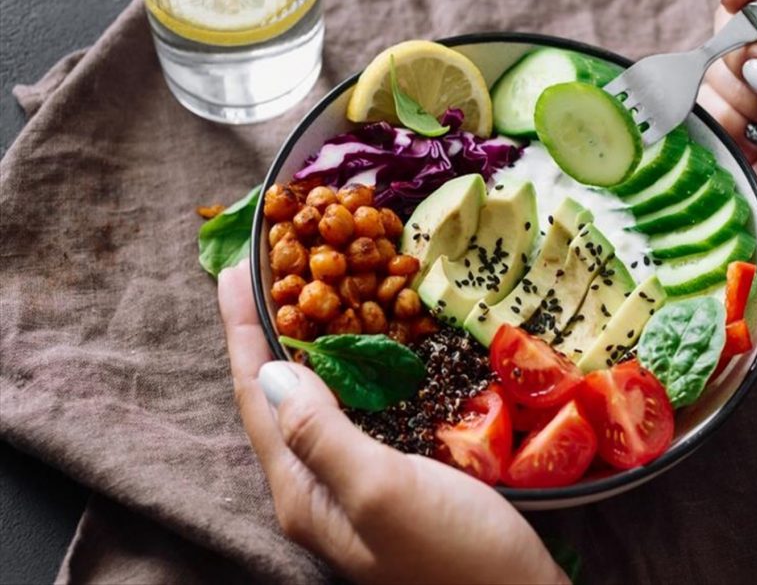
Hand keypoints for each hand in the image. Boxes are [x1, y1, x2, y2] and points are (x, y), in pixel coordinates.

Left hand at [218, 261, 567, 583]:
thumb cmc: (457, 554)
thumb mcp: (382, 492)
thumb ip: (321, 434)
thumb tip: (271, 372)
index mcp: (302, 489)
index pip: (257, 394)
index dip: (242, 329)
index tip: (235, 266)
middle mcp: (317, 486)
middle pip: (277, 395)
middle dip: (265, 329)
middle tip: (271, 266)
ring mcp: (353, 483)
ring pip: (314, 400)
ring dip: (303, 343)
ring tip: (306, 291)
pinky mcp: (391, 478)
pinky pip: (354, 409)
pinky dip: (349, 368)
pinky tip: (364, 347)